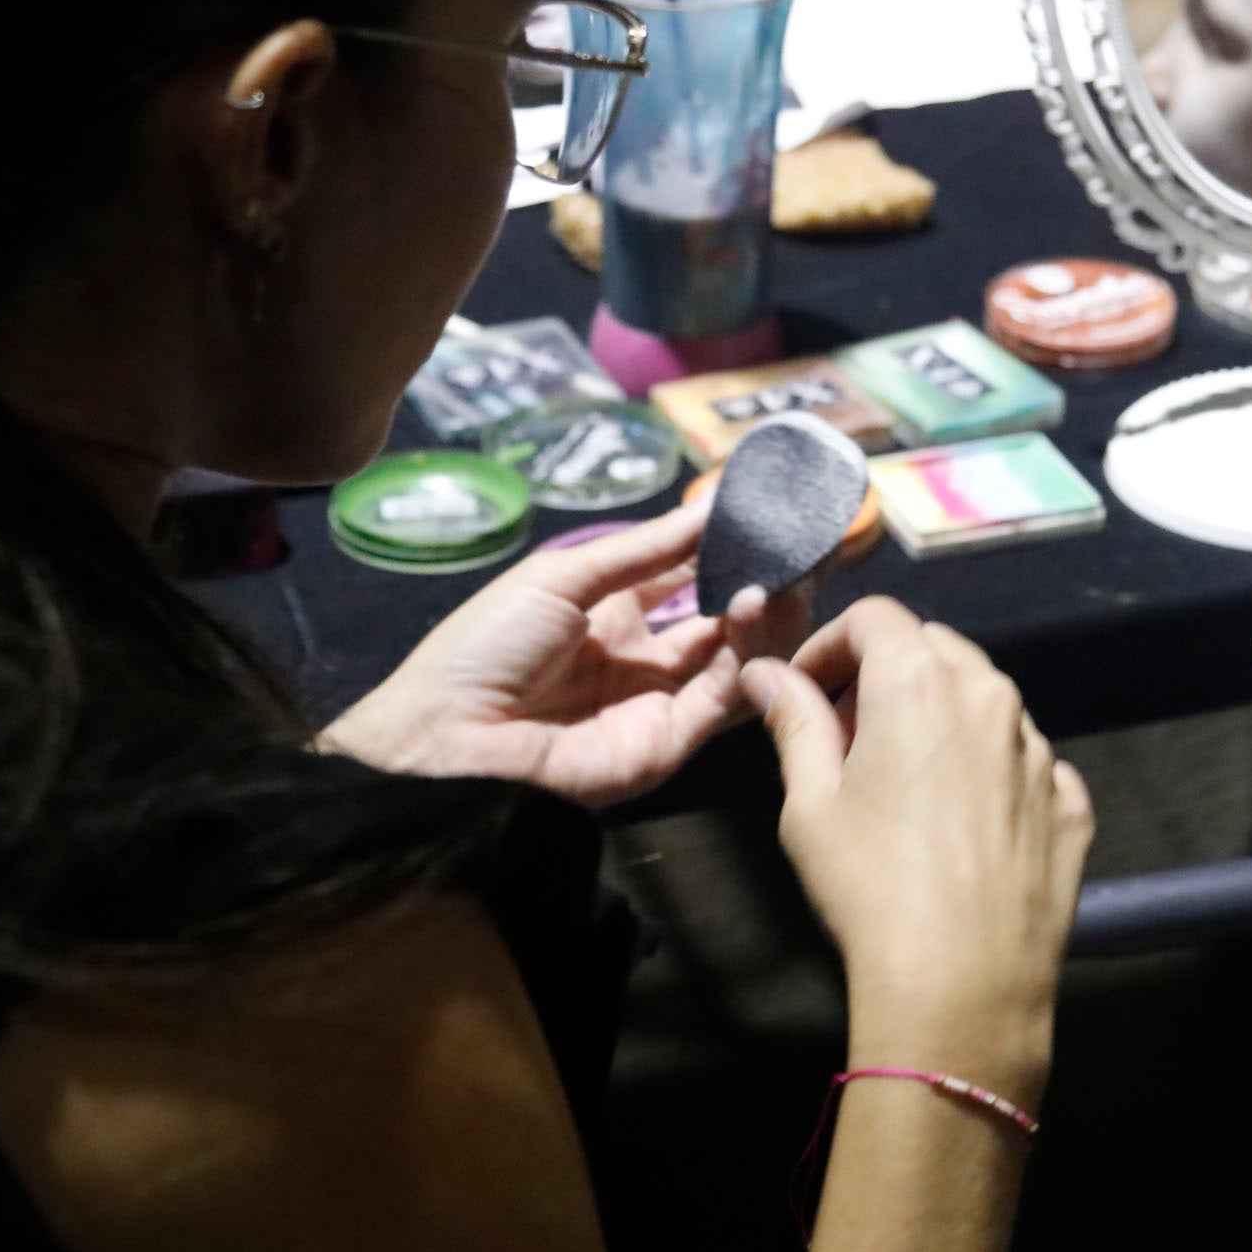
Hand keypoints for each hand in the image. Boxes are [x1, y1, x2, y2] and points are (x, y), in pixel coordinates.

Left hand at [321, 506, 808, 806]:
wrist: (445, 736)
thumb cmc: (486, 647)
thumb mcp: (564, 577)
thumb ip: (645, 550)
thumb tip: (711, 506)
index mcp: (614, 616)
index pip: (689, 578)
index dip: (731, 550)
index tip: (774, 516)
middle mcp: (644, 660)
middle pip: (724, 622)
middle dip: (767, 584)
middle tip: (806, 546)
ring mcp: (659, 705)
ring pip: (735, 660)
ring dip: (766, 617)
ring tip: (786, 574)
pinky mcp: (667, 745)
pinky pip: (720, 699)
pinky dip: (745, 655)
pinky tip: (752, 607)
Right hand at [741, 601, 1093, 1084]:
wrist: (962, 984)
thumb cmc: (869, 886)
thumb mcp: (810, 802)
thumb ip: (793, 721)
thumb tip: (765, 673)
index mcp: (920, 681)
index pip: (874, 618)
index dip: (830, 645)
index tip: (804, 692)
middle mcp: (992, 698)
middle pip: (935, 650)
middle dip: (886, 675)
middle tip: (846, 737)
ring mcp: (1041, 752)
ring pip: (986, 703)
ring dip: (941, 720)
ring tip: (903, 784)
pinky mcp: (1072, 804)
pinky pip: (1026, 764)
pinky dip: (991, 773)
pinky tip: (961, 826)